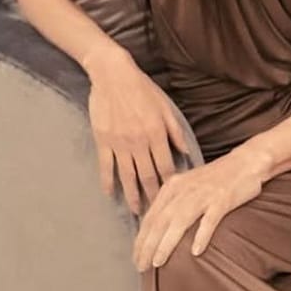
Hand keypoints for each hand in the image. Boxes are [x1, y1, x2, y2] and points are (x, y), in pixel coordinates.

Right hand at [86, 48, 187, 213]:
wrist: (112, 74)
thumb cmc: (142, 88)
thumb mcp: (166, 107)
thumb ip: (175, 131)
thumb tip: (187, 153)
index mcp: (156, 134)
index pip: (166, 167)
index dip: (171, 185)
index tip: (175, 199)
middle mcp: (139, 142)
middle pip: (147, 176)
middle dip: (154, 197)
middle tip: (158, 216)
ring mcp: (119, 143)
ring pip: (127, 176)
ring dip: (133, 196)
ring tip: (137, 212)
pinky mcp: (103, 140)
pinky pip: (106, 166)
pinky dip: (108, 182)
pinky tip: (111, 195)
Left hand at [132, 144, 270, 269]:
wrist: (246, 162)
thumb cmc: (217, 178)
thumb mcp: (187, 185)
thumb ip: (172, 203)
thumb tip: (157, 228)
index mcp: (173, 187)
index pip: (151, 217)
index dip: (141, 239)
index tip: (136, 258)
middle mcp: (184, 190)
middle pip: (161, 221)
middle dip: (147, 245)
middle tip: (141, 266)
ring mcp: (203, 194)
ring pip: (179, 221)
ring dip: (166, 243)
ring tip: (158, 262)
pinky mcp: (222, 199)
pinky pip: (210, 220)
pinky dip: (201, 235)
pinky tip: (196, 252)